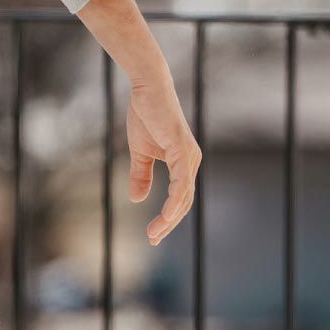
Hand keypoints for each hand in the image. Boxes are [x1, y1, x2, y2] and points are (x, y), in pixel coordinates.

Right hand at [125, 70, 200, 246]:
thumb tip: (138, 199)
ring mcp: (189, 156)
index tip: (152, 234)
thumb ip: (140, 175)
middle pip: (184, 202)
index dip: (167, 217)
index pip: (180, 198)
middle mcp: (191, 161)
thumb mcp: (140, 152)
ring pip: (184, 196)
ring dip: (170, 218)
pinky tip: (166, 215)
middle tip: (152, 239)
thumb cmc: (145, 115)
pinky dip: (175, 201)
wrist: (147, 89)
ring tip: (155, 233)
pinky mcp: (183, 150)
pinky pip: (182, 183)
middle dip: (168, 223)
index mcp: (184, 163)